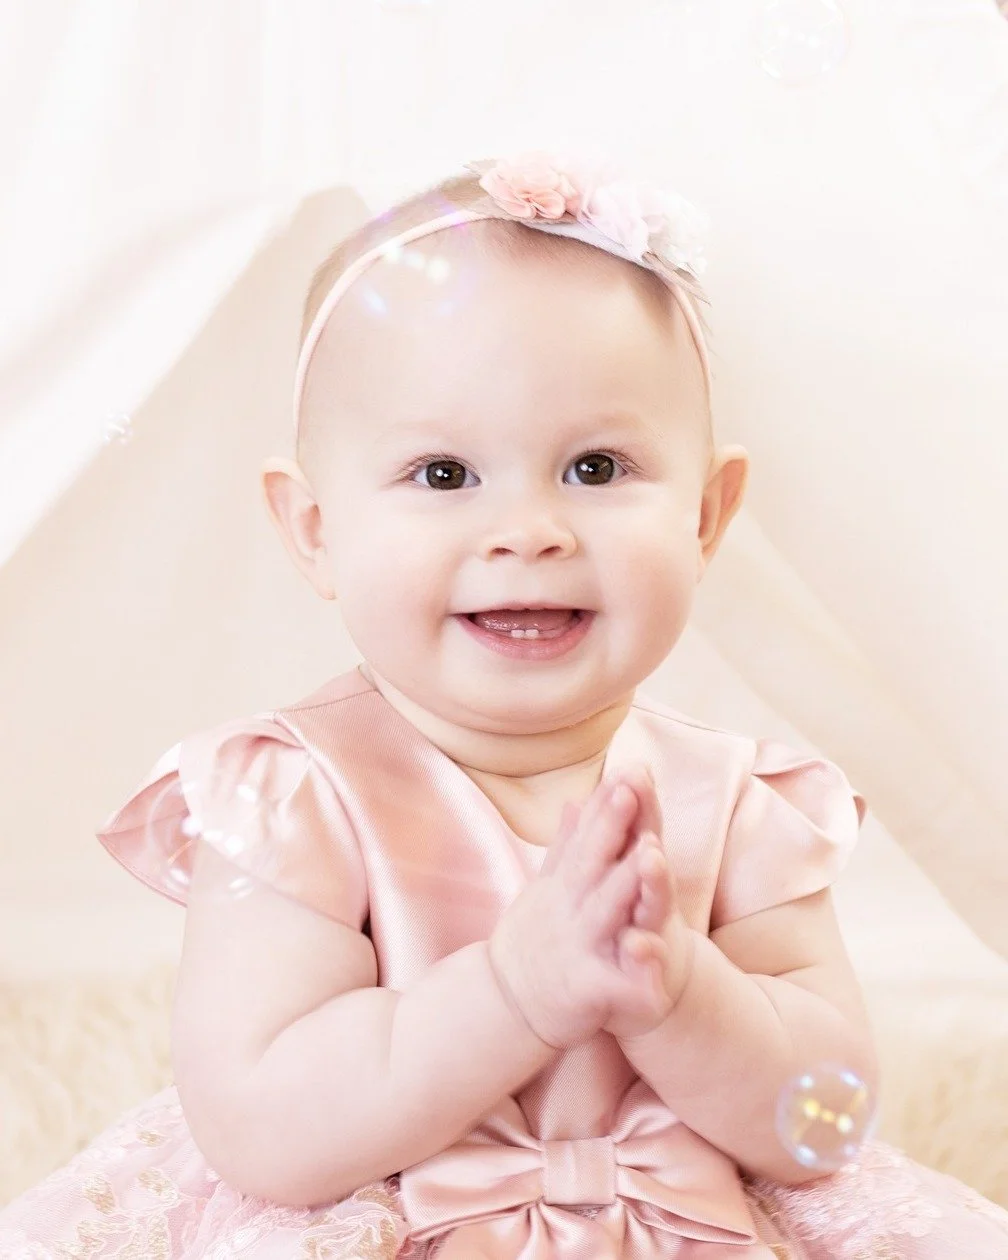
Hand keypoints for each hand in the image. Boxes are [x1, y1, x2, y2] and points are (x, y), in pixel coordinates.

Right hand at [488, 766, 689, 1048]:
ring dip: (627, 882)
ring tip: (652, 854)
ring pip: (606, 910)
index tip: (626, 768)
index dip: (606, 803)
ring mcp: (578, 944)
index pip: (586, 835)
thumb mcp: (546, 887)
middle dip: (613, 824)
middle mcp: (569, 907)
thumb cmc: (535, 940)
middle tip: (631, 788)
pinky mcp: (587, 987)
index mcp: (564, 884)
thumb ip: (566, 846)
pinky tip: (656, 959)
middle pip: (592, 860)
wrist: (506, 1004)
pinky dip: (636, 975)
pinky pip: (616, 981)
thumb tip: (574, 800)